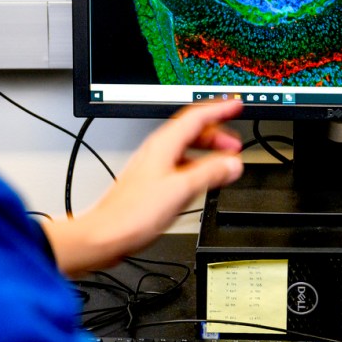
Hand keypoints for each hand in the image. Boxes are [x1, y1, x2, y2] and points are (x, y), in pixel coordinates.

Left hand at [44, 99, 243, 274]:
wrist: (106, 234)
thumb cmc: (133, 213)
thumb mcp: (181, 190)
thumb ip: (210, 173)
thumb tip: (232, 163)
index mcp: (163, 145)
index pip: (196, 117)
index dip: (219, 110)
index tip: (235, 107)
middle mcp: (157, 151)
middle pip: (191, 130)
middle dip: (217, 133)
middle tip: (234, 143)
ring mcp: (153, 165)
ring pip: (186, 148)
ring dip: (207, 151)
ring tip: (223, 161)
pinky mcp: (152, 181)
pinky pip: (180, 164)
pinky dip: (197, 166)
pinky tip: (203, 179)